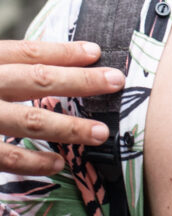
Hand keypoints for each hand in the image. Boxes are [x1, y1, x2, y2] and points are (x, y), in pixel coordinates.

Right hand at [0, 40, 124, 174]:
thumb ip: (6, 73)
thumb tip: (47, 72)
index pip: (28, 53)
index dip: (64, 52)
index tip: (96, 52)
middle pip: (38, 79)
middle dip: (81, 81)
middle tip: (117, 81)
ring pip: (30, 121)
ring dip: (70, 127)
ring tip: (101, 133)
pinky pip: (8, 158)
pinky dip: (34, 162)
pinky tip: (59, 163)